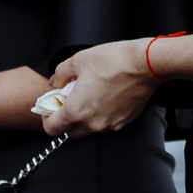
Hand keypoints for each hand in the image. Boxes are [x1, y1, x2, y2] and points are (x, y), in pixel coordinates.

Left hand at [41, 41, 156, 135]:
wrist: (146, 63)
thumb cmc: (114, 61)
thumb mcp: (78, 60)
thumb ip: (60, 74)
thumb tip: (56, 82)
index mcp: (77, 111)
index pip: (52, 128)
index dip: (47, 119)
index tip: (50, 108)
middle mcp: (93, 123)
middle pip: (70, 132)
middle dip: (65, 119)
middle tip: (68, 101)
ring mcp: (110, 124)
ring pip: (89, 128)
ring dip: (84, 117)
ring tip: (90, 95)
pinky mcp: (124, 121)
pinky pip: (106, 123)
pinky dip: (102, 114)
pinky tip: (106, 96)